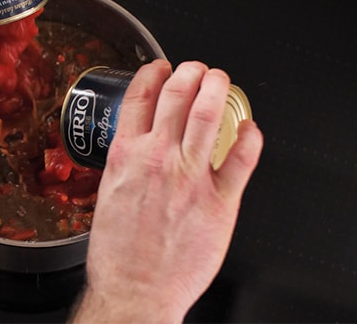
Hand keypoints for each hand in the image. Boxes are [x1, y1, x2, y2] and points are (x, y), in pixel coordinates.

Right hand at [71, 60, 263, 322]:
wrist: (135, 290)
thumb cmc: (118, 254)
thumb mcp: (107, 196)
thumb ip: (125, 167)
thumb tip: (137, 150)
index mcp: (125, 156)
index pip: (139, 96)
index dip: (153, 73)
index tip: (160, 67)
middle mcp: (158, 158)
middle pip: (177, 94)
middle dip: (189, 71)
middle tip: (196, 68)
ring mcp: (191, 177)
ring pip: (209, 114)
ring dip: (217, 88)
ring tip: (220, 80)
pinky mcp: (220, 201)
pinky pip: (242, 158)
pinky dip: (249, 136)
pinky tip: (249, 128)